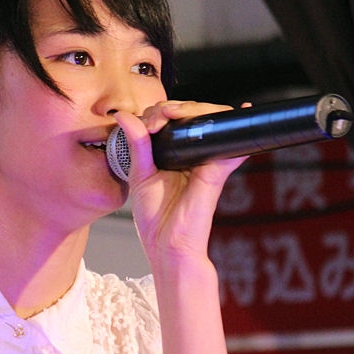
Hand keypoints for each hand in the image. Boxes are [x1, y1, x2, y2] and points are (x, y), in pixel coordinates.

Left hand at [113, 100, 246, 264]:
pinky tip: (218, 116)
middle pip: (192, 114)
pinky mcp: (217, 172)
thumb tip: (124, 116)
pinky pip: (229, 145)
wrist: (167, 246)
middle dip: (172, 107)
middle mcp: (195, 154)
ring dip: (191, 108)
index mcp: (175, 154)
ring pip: (210, 120)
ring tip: (170, 114)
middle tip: (155, 120)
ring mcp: (208, 161)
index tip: (143, 123)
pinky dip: (225, 125)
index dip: (158, 112)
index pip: (172, 119)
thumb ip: (136, 144)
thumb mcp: (139, 174)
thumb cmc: (156, 218)